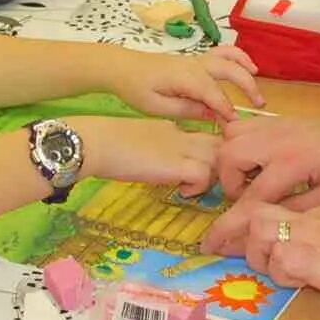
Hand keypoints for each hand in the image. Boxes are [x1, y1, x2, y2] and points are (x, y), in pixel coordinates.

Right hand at [67, 116, 219, 196]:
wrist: (95, 141)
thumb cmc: (107, 143)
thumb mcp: (140, 142)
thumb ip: (157, 150)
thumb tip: (163, 167)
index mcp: (173, 128)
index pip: (208, 136)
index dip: (215, 153)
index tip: (210, 170)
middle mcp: (182, 135)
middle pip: (222, 143)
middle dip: (224, 165)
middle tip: (211, 184)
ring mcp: (181, 148)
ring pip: (220, 157)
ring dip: (215, 176)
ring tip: (198, 189)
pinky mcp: (176, 164)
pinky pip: (204, 174)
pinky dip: (198, 186)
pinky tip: (183, 192)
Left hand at [101, 44, 264, 122]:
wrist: (121, 67)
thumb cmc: (135, 88)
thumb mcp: (157, 107)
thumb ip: (186, 110)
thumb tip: (212, 113)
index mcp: (185, 77)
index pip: (214, 95)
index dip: (227, 110)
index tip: (236, 125)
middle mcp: (195, 64)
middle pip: (229, 72)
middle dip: (246, 88)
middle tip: (258, 107)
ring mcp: (196, 59)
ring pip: (229, 58)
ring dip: (246, 69)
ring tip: (258, 85)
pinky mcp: (195, 59)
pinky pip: (222, 53)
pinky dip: (238, 57)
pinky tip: (248, 67)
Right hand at [203, 106, 319, 245]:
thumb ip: (300, 210)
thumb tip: (268, 227)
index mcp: (293, 161)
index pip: (250, 196)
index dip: (233, 223)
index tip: (216, 243)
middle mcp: (278, 139)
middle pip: (228, 157)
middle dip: (228, 183)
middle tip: (247, 200)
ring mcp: (277, 125)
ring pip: (231, 136)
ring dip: (231, 161)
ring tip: (250, 181)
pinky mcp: (280, 120)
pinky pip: (243, 126)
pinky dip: (239, 144)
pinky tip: (257, 163)